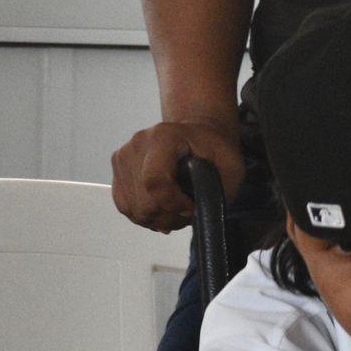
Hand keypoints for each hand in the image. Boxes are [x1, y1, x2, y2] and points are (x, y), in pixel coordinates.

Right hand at [110, 120, 246, 231]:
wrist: (198, 134)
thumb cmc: (214, 151)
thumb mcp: (231, 169)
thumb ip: (215, 193)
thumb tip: (190, 213)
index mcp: (165, 137)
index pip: (155, 182)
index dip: (173, 205)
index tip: (191, 206)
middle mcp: (138, 143)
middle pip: (143, 204)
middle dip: (168, 216)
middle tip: (187, 209)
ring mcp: (124, 156)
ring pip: (134, 210)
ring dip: (158, 217)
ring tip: (176, 206)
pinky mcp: (118, 168)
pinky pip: (126, 206)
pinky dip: (145, 214)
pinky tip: (162, 207)